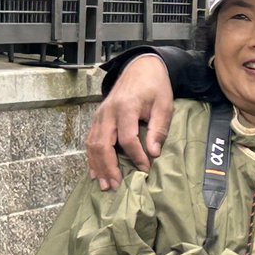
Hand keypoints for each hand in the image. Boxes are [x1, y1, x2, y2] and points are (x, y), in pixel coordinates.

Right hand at [85, 54, 172, 189]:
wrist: (140, 68)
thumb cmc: (155, 87)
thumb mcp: (164, 105)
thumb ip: (158, 129)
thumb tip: (153, 153)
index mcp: (126, 107)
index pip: (127, 138)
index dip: (136, 156)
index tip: (145, 169)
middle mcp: (108, 112)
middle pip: (103, 144)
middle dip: (109, 167)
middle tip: (116, 186)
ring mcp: (100, 115)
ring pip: (92, 144)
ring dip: (97, 166)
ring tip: (104, 185)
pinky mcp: (97, 118)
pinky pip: (90, 140)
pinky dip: (92, 158)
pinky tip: (96, 173)